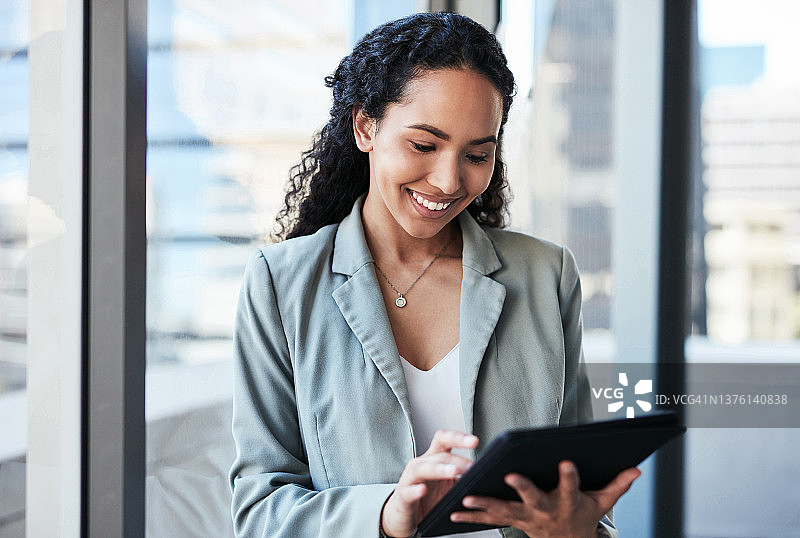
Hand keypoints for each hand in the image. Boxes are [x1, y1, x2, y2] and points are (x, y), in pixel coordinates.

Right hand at [380, 430, 478, 537]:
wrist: (404, 515)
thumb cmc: (427, 498)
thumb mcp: (448, 486)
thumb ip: (462, 478)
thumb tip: (487, 475)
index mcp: (434, 459)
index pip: (444, 440)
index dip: (458, 438)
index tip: (474, 441)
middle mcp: (421, 464)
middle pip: (438, 455)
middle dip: (457, 459)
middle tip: (473, 466)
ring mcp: (410, 479)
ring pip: (422, 468)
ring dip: (439, 469)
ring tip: (453, 472)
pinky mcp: (403, 496)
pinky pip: (408, 491)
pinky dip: (415, 490)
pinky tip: (422, 490)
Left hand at [449, 461, 640, 537]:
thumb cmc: (582, 516)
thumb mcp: (601, 502)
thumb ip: (617, 485)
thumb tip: (637, 469)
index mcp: (567, 502)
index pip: (570, 486)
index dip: (569, 475)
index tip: (567, 461)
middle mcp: (545, 510)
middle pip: (533, 498)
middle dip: (522, 487)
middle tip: (510, 475)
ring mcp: (526, 518)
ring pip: (503, 511)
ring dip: (484, 505)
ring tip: (465, 497)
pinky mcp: (512, 522)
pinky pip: (489, 521)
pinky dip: (471, 517)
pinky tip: (452, 512)